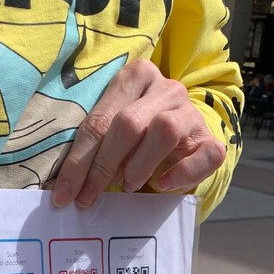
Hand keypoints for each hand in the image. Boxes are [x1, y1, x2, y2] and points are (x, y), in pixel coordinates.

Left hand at [50, 59, 225, 209]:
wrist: (182, 138)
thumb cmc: (138, 138)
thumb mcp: (113, 134)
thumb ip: (94, 148)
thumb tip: (63, 187)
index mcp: (135, 77)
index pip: (99, 121)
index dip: (79, 161)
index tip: (64, 194)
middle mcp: (166, 88)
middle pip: (128, 124)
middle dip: (103, 166)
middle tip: (89, 196)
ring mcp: (190, 112)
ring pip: (164, 131)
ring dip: (140, 165)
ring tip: (127, 185)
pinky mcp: (211, 139)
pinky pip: (204, 155)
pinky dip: (182, 173)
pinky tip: (163, 184)